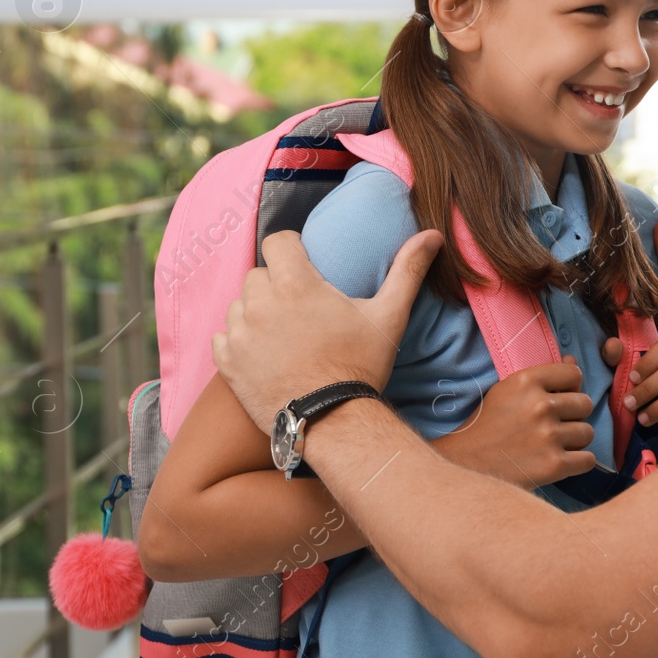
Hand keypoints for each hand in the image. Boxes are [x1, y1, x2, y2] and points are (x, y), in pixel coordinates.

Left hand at [212, 228, 443, 433]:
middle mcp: (261, 302)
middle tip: (300, 308)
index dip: (292, 250)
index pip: (278, 242)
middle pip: (259, 274)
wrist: (333, 421)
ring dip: (256, 312)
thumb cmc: (361, 366)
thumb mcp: (389, 316)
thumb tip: (433, 236)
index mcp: (295, 283)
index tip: (305, 267)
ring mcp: (240, 333)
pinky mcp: (227, 362)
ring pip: (240, 305)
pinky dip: (238, 341)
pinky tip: (263, 354)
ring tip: (283, 334)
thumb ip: (407, 270)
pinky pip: (223, 336)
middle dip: (276, 285)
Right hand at [434, 357, 597, 488]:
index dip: (569, 388)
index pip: (574, 374)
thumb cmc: (487, 427)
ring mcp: (548, 435)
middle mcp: (540, 405)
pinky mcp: (554, 465)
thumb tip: (573, 362)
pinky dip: (577, 463)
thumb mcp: (508, 391)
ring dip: (574, 440)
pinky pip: (588, 460)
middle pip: (585, 404)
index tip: (558, 399)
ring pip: (587, 432)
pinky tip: (559, 462)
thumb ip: (543, 377)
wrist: (465, 466)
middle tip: (553, 426)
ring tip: (553, 445)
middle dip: (573, 416)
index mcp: (527, 381)